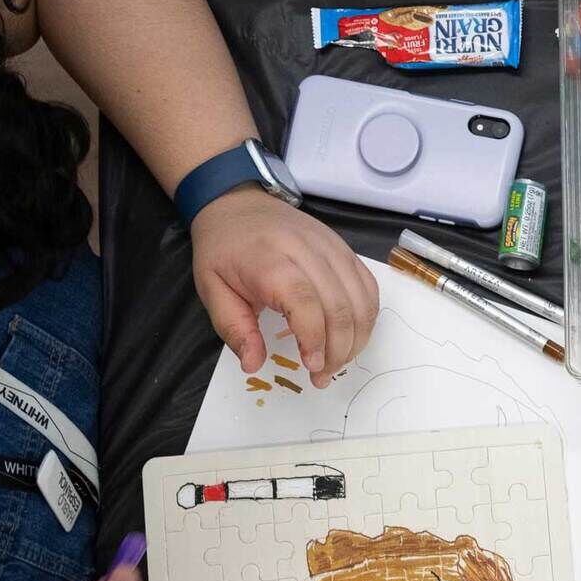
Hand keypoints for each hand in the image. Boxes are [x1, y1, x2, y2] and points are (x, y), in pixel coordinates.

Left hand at [189, 188, 379, 387]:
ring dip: (356, 338)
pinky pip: (368, 287)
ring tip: (338, 360)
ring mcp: (331, 247)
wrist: (237, 205)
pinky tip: (351, 335)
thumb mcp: (213, 291)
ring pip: (361, 299)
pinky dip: (366, 317)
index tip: (312, 367)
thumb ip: (235, 329)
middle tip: (323, 375)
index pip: (305, 302)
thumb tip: (253, 365)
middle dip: (338, 350)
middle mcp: (306, 250)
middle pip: (339, 306)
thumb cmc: (223, 251)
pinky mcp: (345, 249)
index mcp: (269, 260)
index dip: (315, 339)